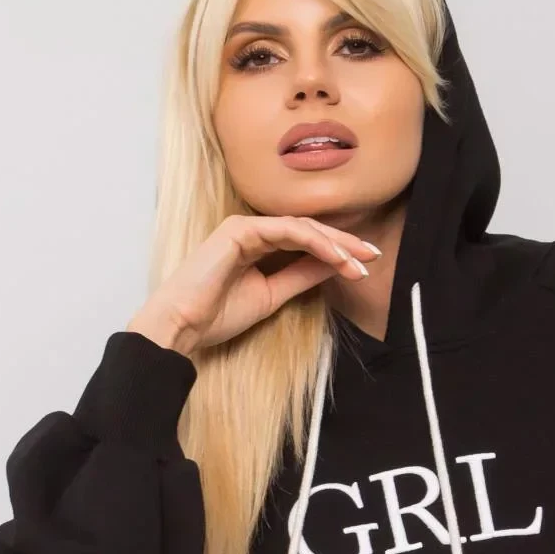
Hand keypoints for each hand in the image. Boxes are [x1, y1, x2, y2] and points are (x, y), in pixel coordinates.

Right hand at [127, 213, 379, 357]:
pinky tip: (334, 256)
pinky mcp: (240, 230)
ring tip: (358, 262)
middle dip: (343, 243)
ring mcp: (245, 227)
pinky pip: (286, 231)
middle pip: (308, 230)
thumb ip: (300, 278)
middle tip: (372, 256)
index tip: (364, 265)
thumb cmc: (216, 315)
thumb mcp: (271, 297)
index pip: (305, 242)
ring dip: (334, 244)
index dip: (337, 251)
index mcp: (256, 246)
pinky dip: (314, 242)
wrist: (182, 325)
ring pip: (301, 227)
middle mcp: (252, 231)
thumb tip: (333, 268)